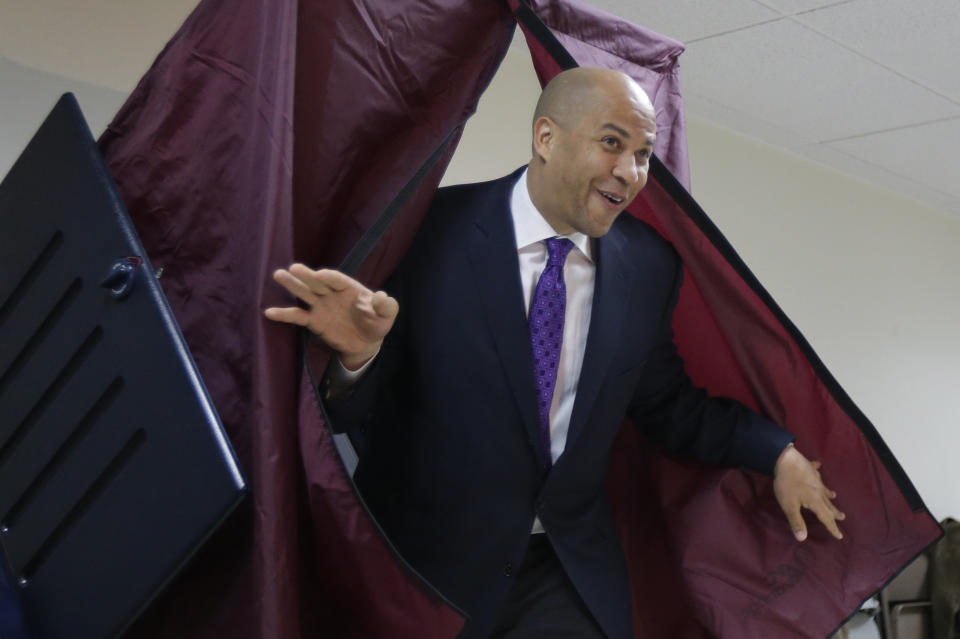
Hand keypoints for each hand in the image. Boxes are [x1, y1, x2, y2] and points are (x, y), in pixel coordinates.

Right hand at [264, 264, 397, 369]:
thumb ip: (386, 306)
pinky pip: (297, 316)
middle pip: (317, 283)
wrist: (366, 341)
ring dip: (292, 285)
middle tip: (294, 268)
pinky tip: (269, 312)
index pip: (337, 280)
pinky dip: (284, 314)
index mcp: (349, 287)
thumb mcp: (386, 315)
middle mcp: (332, 293)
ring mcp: (321, 306)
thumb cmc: (377, 322)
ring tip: (278, 275)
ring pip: (305, 293)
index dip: (330, 277)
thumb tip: (382, 296)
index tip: (320, 275)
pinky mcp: (314, 321)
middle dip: (307, 276)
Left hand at [773, 445, 845, 541]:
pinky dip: (818, 471)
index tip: (840, 536)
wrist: (785, 460)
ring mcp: (815, 479)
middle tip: (842, 517)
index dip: (832, 528)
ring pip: (824, 489)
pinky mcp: (809, 469)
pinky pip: (816, 471)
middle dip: (834, 512)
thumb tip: (802, 539)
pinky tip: (818, 466)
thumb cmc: (786, 484)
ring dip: (829, 494)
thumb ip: (796, 521)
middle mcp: (819, 491)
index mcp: (815, 501)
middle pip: (828, 504)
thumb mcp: (789, 506)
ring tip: (834, 496)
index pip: (826, 518)